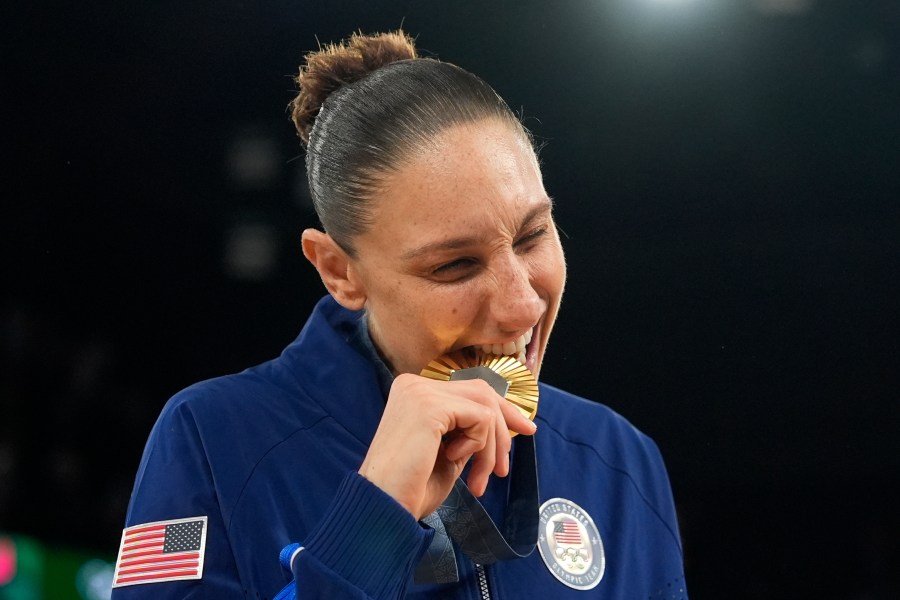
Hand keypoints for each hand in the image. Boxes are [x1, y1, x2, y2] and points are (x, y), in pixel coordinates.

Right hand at [358, 373, 536, 519]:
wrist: (384, 506)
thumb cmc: (411, 488)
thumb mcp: (448, 452)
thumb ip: (468, 431)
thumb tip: (502, 422)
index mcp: (414, 392)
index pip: (470, 389)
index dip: (502, 410)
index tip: (526, 431)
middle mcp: (414, 384)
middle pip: (482, 392)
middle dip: (504, 428)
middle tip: (503, 468)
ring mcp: (420, 392)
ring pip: (485, 406)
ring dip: (491, 446)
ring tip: (479, 478)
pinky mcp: (430, 406)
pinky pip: (480, 418)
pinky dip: (478, 444)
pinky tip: (453, 460)